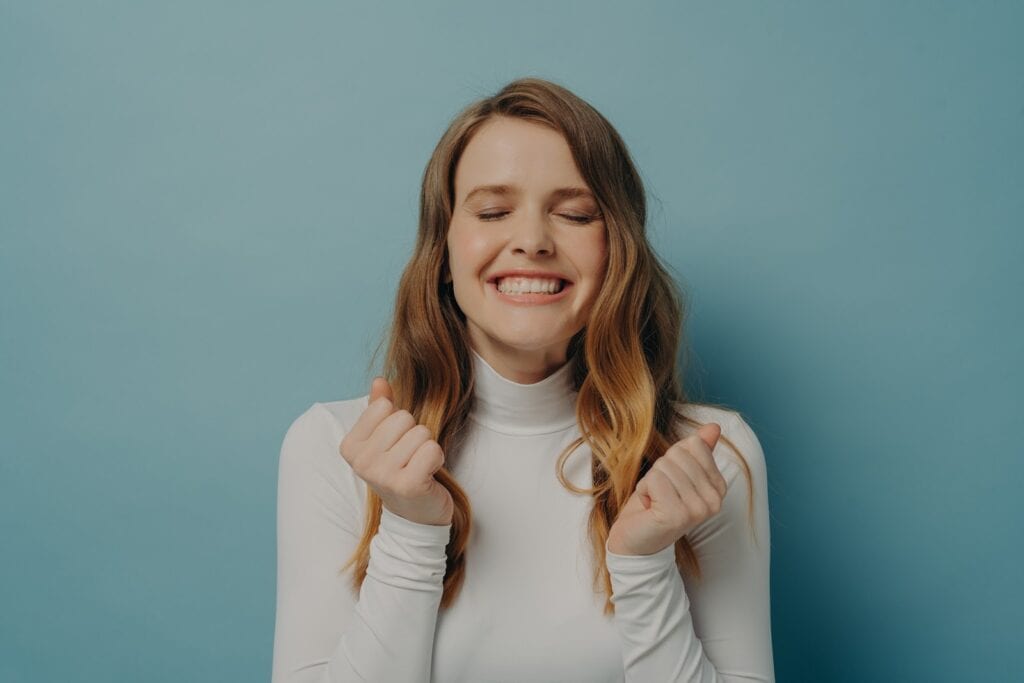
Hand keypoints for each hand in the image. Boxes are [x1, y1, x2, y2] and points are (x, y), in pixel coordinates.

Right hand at [338, 377, 453, 525]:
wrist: (414, 515)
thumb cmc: (400, 470)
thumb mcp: (386, 439)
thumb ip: (380, 408)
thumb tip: (380, 380)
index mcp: (350, 447)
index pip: (384, 406)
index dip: (398, 422)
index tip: (395, 446)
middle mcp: (361, 462)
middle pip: (403, 418)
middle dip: (414, 434)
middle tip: (410, 458)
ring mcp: (383, 475)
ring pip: (421, 433)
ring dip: (427, 448)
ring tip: (418, 467)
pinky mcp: (408, 485)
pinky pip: (432, 449)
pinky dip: (437, 459)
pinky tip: (428, 475)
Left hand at [607, 423, 727, 555]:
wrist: (636, 539)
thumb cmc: (656, 503)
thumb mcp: (677, 471)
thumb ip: (697, 450)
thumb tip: (713, 427)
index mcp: (719, 486)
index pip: (694, 444)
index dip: (673, 458)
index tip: (672, 482)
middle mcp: (714, 500)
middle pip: (678, 455)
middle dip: (660, 470)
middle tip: (661, 494)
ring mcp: (698, 509)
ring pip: (665, 466)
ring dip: (650, 482)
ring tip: (655, 502)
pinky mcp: (677, 515)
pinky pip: (655, 479)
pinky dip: (644, 490)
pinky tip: (650, 508)